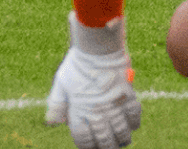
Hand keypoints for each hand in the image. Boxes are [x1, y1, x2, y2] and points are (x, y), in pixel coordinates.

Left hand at [45, 14, 140, 148]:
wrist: (97, 48)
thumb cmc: (77, 64)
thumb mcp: (61, 83)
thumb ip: (57, 105)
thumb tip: (52, 122)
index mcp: (80, 111)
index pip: (84, 140)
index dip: (86, 146)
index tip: (89, 146)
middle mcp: (98, 113)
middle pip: (105, 141)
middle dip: (107, 147)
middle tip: (108, 147)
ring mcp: (114, 106)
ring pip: (122, 133)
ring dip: (122, 140)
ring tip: (121, 141)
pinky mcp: (129, 97)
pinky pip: (135, 117)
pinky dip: (134, 123)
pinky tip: (131, 124)